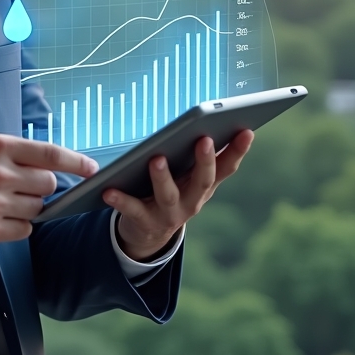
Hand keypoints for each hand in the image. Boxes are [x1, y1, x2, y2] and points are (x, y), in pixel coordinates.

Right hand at [0, 130, 97, 251]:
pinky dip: (15, 227)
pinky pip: (24, 231)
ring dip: (25, 208)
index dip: (75, 162)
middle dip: (40, 187)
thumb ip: (7, 146)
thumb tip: (43, 156)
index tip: (92, 169)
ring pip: (37, 209)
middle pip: (48, 184)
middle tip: (18, 188)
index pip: (49, 153)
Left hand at [104, 130, 253, 260]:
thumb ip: (198, 156)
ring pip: (168, 195)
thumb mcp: (187, 176)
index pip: (226, 167)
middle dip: (205, 161)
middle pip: (202, 181)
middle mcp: (192, 201)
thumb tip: (212, 122)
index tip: (247, 130)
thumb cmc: (171, 190)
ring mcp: (170, 214)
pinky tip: (108, 190)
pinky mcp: (145, 221)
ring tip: (156, 159)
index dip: (238, 150)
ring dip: (163, 177)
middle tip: (203, 139)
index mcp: (204, 186)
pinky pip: (132, 209)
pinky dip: (120, 200)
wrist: (149, 232)